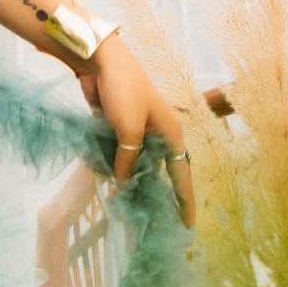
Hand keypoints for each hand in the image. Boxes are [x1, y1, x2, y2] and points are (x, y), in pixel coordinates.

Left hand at [78, 37, 199, 224]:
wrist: (100, 61)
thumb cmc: (123, 91)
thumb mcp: (129, 130)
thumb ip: (127, 160)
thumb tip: (122, 183)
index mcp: (171, 134)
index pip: (182, 174)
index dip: (184, 200)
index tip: (187, 225)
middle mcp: (158, 136)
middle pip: (158, 171)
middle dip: (150, 192)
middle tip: (145, 219)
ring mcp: (137, 132)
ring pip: (134, 164)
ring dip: (125, 177)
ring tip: (120, 202)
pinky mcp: (117, 128)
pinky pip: (116, 153)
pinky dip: (109, 163)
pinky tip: (100, 175)